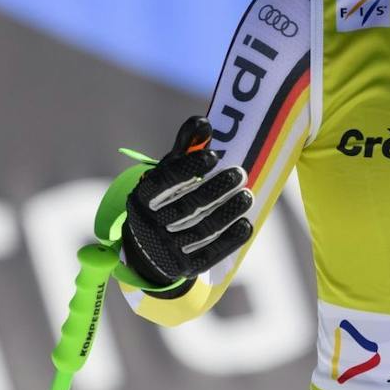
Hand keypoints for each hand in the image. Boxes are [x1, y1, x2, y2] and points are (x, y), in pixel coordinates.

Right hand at [121, 116, 253, 287]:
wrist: (149, 247)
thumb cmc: (165, 198)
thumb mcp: (168, 171)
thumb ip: (184, 146)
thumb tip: (204, 123)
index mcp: (142, 196)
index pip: (165, 181)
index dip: (189, 167)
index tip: (214, 155)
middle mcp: (149, 224)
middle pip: (186, 206)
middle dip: (216, 189)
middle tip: (240, 173)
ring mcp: (165, 249)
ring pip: (200, 230)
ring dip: (228, 212)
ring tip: (247, 196)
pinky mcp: (183, 266)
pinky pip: (209, 254)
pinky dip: (230, 239)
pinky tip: (246, 225)